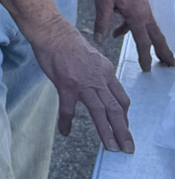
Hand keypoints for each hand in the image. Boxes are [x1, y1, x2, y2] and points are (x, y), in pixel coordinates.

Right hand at [29, 14, 133, 151]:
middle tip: (126, 147)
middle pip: (116, 109)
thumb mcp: (93, 57)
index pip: (121, 98)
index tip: (125, 128)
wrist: (53, 31)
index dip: (125, 116)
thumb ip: (99, 73)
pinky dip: (66, 122)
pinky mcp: (66, 85)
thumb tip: (100, 87)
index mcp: (106, 71)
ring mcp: (83, 83)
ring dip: (106, 132)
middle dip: (123, 130)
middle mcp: (99, 79)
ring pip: (100, 112)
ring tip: (110, 147)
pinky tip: (65, 131)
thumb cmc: (68, 42)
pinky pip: (68, 109)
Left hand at [93, 0, 174, 70]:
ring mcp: (143, 8)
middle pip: (156, 37)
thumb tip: (99, 39)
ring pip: (150, 29)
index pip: (143, 41)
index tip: (147, 68)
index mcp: (137, 15)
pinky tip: (118, 33)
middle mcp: (144, 13)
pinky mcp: (139, 3)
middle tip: (171, 65)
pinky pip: (139, 21)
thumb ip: (102, 21)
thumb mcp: (102, 1)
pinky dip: (132, 29)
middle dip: (163, 52)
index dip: (145, 56)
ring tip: (156, 56)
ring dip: (153, 42)